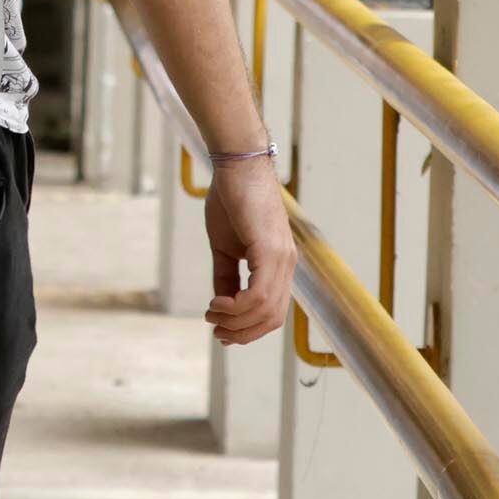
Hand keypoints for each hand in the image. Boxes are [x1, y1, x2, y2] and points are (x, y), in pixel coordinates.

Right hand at [204, 157, 293, 346]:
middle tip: (215, 329)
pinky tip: (217, 304)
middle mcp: (287, 265)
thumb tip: (222, 305)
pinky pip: (259, 295)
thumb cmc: (231, 200)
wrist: (236, 165)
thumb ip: (226, 277)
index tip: (221, 330)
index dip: (248, 329)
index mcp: (279, 265)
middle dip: (242, 332)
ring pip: (264, 311)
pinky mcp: (270, 250)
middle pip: (271, 319)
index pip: (272, 312)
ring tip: (212, 314)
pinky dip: (237, 307)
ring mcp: (281, 258)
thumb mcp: (225, 247)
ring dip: (234, 321)